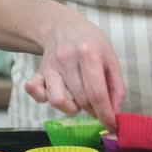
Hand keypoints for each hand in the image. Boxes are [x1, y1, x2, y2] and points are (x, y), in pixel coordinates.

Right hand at [24, 9, 124, 130]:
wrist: (62, 25)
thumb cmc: (91, 44)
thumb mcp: (110, 58)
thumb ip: (117, 86)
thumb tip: (115, 113)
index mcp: (89, 54)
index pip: (97, 93)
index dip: (105, 114)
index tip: (111, 126)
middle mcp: (67, 59)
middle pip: (81, 100)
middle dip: (92, 110)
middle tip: (97, 104)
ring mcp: (50, 66)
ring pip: (57, 101)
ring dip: (71, 108)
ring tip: (78, 100)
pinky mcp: (38, 71)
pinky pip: (34, 92)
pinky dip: (44, 99)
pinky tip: (56, 93)